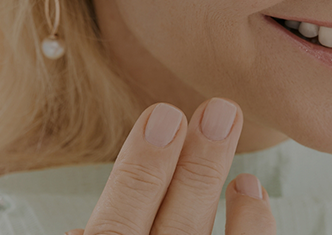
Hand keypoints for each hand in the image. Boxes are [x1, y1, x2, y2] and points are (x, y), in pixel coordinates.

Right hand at [66, 99, 274, 234]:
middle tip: (216, 109)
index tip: (161, 115)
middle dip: (193, 166)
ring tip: (227, 119)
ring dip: (214, 177)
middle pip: (172, 226)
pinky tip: (249, 186)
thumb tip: (79, 227)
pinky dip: (252, 226)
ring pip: (198, 234)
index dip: (138, 173)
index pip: (114, 228)